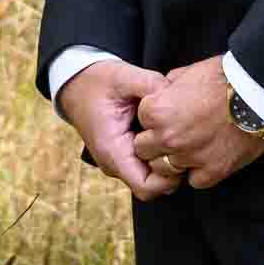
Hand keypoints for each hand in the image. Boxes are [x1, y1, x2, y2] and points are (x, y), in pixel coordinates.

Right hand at [56, 57, 177, 200]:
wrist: (77, 84)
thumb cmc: (98, 82)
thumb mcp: (124, 77)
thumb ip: (151, 84)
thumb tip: (177, 93)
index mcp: (113, 150)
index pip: (147, 187)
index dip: (170, 176)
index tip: (182, 151)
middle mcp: (115, 163)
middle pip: (155, 187)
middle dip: (175, 169)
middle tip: (186, 142)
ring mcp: (120, 161)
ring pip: (154, 178)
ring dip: (169, 161)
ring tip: (177, 135)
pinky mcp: (126, 155)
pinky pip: (149, 166)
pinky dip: (161, 153)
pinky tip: (168, 132)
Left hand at [133, 53, 263, 192]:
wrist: (262, 93)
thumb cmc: (227, 77)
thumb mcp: (190, 72)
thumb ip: (170, 85)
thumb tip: (165, 91)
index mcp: (158, 110)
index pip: (142, 120)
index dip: (155, 116)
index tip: (169, 113)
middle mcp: (169, 137)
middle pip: (144, 149)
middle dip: (156, 142)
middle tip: (176, 133)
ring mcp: (190, 157)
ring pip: (164, 169)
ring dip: (174, 159)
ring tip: (192, 146)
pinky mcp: (212, 171)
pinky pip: (194, 180)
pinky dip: (200, 171)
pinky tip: (210, 156)